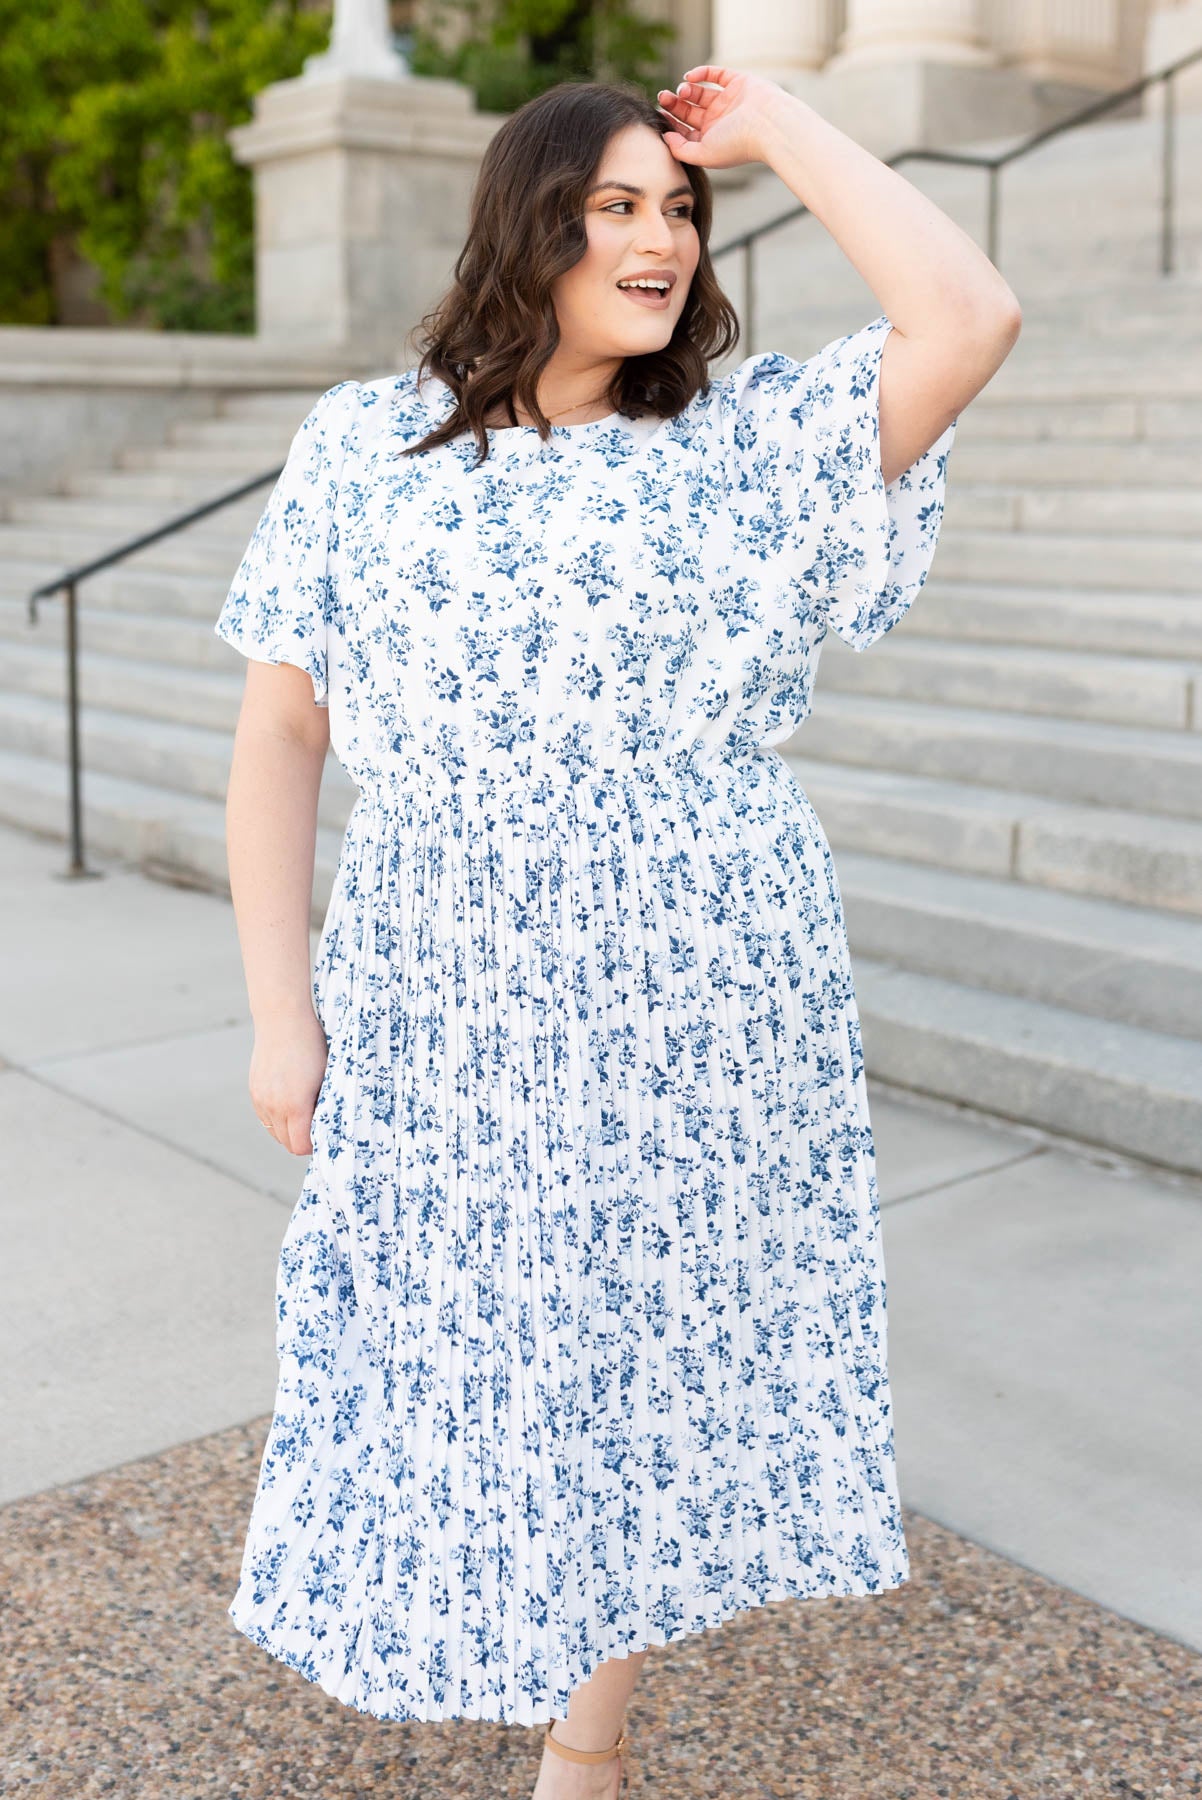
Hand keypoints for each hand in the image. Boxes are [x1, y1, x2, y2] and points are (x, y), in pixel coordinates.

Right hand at [249, 1009, 329, 1155]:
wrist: (282, 1018)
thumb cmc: (312, 1045)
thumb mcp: (327, 1077)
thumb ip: (325, 1105)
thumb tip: (330, 1126)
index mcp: (294, 1105)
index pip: (300, 1147)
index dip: (314, 1145)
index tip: (326, 1134)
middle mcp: (273, 1106)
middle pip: (286, 1143)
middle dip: (303, 1139)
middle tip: (319, 1125)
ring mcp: (260, 1099)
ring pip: (274, 1132)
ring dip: (289, 1130)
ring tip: (305, 1114)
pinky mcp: (254, 1091)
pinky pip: (265, 1117)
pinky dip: (278, 1117)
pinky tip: (291, 1103)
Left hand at [655, 64, 789, 169]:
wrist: (768, 126)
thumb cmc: (737, 145)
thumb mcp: (703, 154)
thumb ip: (680, 150)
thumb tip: (665, 137)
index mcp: (711, 140)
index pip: (684, 130)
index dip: (670, 122)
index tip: (659, 115)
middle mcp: (719, 122)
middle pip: (689, 111)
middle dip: (674, 103)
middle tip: (663, 97)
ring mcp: (728, 102)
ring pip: (699, 93)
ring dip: (686, 90)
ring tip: (682, 90)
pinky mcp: (737, 83)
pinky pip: (715, 74)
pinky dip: (701, 73)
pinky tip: (690, 77)